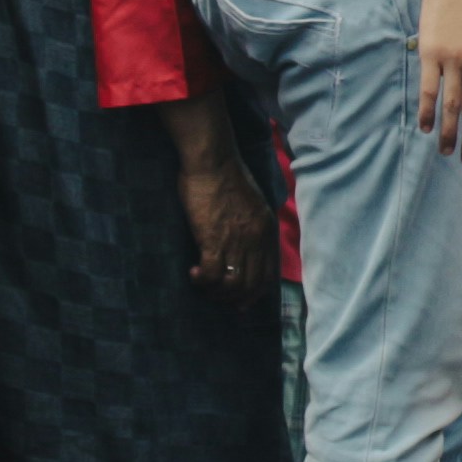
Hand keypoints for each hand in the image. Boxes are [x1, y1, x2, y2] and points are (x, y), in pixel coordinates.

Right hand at [161, 101, 275, 293]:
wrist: (212, 160)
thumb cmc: (226, 176)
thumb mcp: (253, 202)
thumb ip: (253, 225)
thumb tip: (244, 243)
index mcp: (266, 230)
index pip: (268, 275)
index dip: (255, 293)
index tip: (241, 301)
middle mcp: (255, 239)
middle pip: (251, 285)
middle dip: (233, 298)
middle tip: (216, 296)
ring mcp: (236, 240)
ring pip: (232, 284)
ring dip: (215, 291)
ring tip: (202, 283)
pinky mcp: (214, 238)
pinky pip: (212, 274)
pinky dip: (202, 280)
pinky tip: (193, 274)